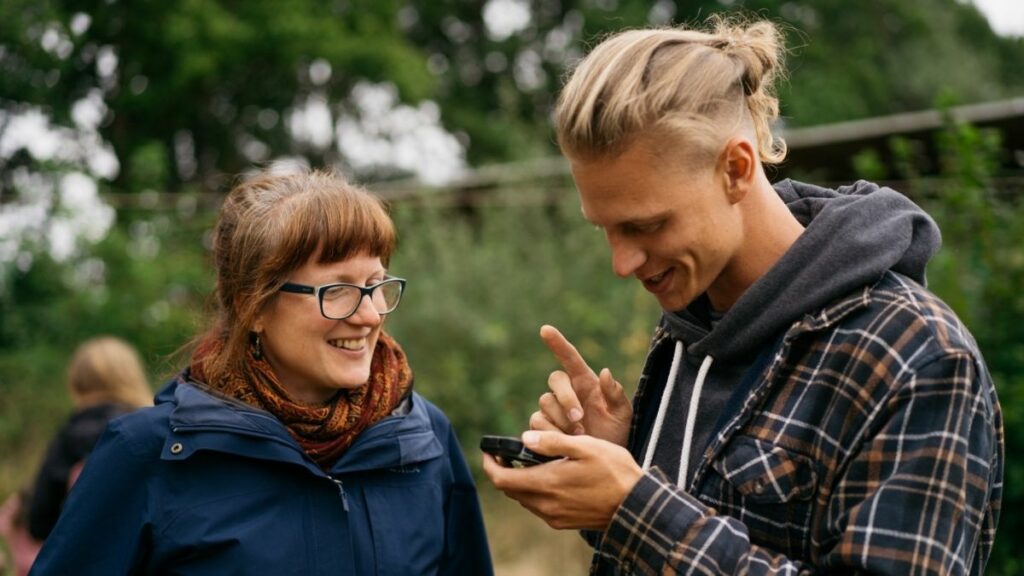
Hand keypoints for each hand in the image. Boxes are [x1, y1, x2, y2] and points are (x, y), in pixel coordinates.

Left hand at [482, 431, 642, 529]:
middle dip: (505, 471)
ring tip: (532, 462)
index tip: (489, 451)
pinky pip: (539, 507)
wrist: (636, 506)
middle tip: (510, 453)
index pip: (501, 480)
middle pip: (510, 490)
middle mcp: (545, 505)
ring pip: (524, 498)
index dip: (489, 464)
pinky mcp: (563, 522)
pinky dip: (536, 491)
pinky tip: (551, 477)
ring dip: (521, 481)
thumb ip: (552, 442)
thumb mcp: (585, 447)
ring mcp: (554, 516)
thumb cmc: (614, 472)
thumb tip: (524, 439)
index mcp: (547, 483)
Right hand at [531, 325, 631, 446]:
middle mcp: (566, 393)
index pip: (569, 358)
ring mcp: (552, 410)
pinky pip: (537, 423)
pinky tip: (564, 443)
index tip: (545, 329)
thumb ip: (616, 394)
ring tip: (578, 435)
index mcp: (585, 383)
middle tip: (580, 418)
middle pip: (554, 381)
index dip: (557, 343)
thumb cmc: (616, 435)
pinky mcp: (542, 428)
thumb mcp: (623, 415)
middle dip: (566, 398)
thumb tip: (605, 372)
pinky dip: (551, 433)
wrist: (604, 464)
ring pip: (544, 403)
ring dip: (561, 420)